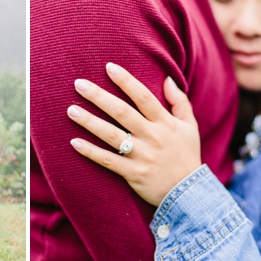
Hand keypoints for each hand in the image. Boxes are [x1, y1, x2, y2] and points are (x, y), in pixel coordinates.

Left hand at [67, 62, 200, 206]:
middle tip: (78, 83)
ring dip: (89, 122)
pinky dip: (91, 152)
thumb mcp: (189, 126)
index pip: (143, 97)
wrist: (189, 194)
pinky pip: (108, 161)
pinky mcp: (133, 174)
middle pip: (122, 112)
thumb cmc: (186, 155)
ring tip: (71, 110)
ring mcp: (142, 156)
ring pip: (111, 135)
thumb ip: (179, 101)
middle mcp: (152, 137)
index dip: (126, 81)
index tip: (108, 67)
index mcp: (165, 123)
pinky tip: (74, 142)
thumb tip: (168, 78)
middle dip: (99, 96)